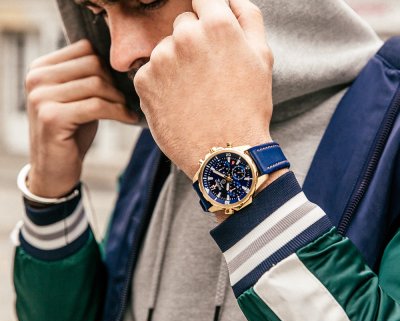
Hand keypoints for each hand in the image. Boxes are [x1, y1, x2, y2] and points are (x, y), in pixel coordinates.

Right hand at [26, 40, 136, 196]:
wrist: (55, 169)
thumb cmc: (71, 133)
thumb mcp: (77, 100)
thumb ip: (87, 78)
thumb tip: (121, 62)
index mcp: (41, 68)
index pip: (85, 49)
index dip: (108, 67)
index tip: (119, 85)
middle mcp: (36, 78)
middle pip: (93, 64)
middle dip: (115, 84)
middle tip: (125, 101)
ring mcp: (41, 97)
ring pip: (97, 85)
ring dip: (119, 99)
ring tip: (127, 111)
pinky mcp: (53, 117)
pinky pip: (98, 106)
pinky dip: (119, 112)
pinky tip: (129, 119)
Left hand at [134, 0, 272, 178]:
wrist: (224, 154)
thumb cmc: (247, 108)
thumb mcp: (262, 58)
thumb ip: (247, 15)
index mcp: (217, 24)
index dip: (207, 15)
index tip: (210, 37)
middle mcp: (184, 35)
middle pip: (182, 24)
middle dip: (192, 43)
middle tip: (206, 76)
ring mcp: (160, 59)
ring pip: (165, 49)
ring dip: (175, 65)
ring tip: (193, 94)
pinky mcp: (143, 82)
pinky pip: (150, 72)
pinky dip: (161, 85)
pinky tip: (177, 104)